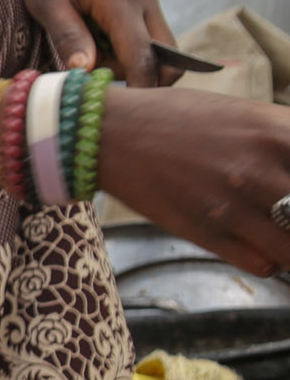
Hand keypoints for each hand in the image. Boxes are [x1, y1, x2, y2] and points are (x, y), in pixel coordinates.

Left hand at [0, 0, 180, 86]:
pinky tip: (91, 44)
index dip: (138, 89)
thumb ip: (68, 35)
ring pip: (159, 50)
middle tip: (93, 82)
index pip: (145, 58)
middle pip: (167, 58)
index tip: (116, 110)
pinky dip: (127, 50)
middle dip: (141, 80)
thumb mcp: (44, 0)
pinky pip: (146, 36)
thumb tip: (87, 72)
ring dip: (131, 65)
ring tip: (83, 56)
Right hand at [99, 87, 289, 274]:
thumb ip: (287, 141)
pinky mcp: (207, 234)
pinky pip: (265, 264)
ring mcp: (233, 206)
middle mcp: (260, 170)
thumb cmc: (179, 119)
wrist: (108, 134)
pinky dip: (271, 258)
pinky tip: (260, 242)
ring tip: (282, 230)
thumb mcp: (247, 114)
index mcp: (276, 131)